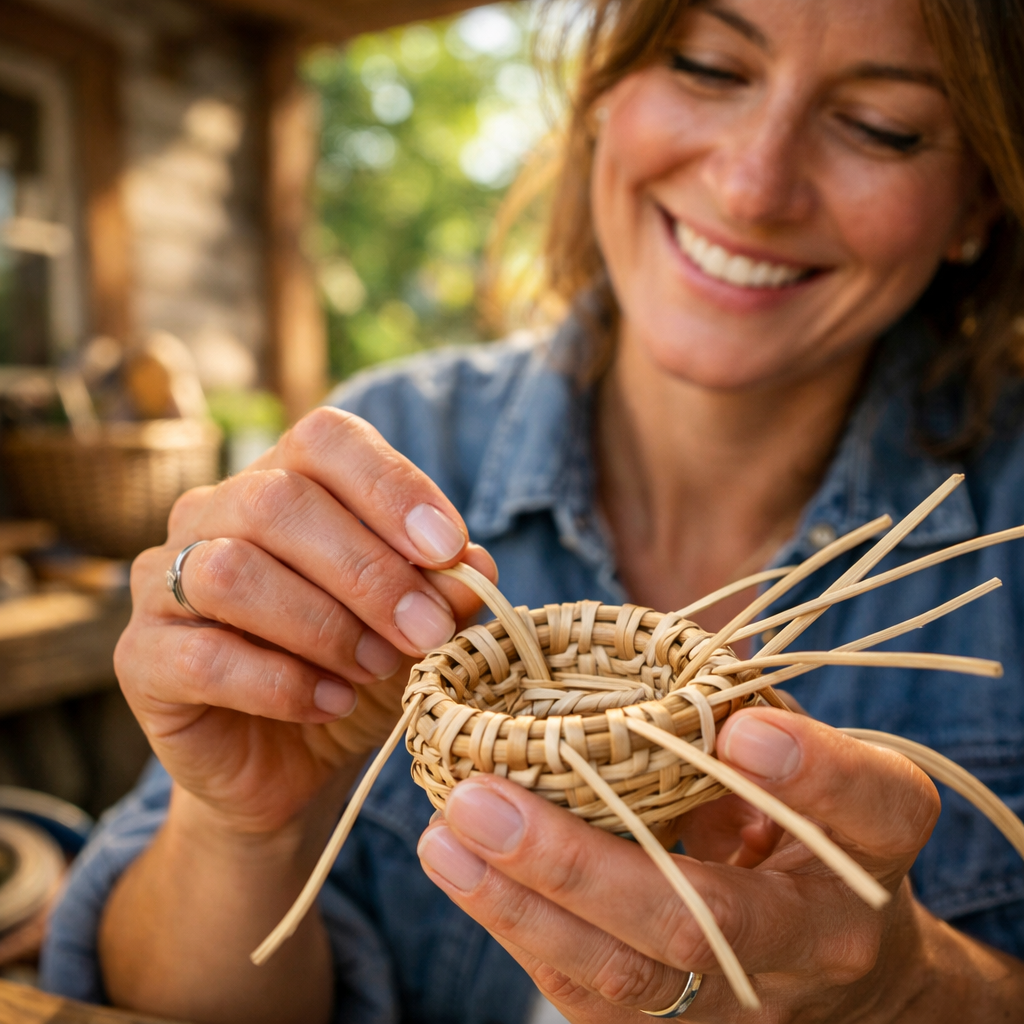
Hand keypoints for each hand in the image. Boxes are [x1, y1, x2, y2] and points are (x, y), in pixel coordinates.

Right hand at [116, 407, 495, 834]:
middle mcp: (212, 515)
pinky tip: (330, 705)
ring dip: (322, 625)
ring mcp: (163, 582)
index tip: (448, 548)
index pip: (325, 439)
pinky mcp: (141, 658)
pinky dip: (282, 684)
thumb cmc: (358, 670)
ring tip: (375, 667)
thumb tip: (472, 567)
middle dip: (368, 571)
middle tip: (425, 630)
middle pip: (276, 501)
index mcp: (283, 481)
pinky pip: (202, 656)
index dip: (390, 485)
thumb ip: (443, 591)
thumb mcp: (416, 628)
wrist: (295, 764)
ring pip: (231, 572)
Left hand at [416, 708, 1023, 1021]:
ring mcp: (744, 1002)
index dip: (811, 771)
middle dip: (578, 864)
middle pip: (699, 919)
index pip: (869, 804)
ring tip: (445, 842)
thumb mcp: (819, 759)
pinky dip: (521, 930)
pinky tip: (464, 873)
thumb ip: (756, 719)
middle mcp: (815, 938)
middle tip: (480, 802)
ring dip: (521, 908)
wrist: (849, 963)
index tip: (743, 728)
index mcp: (873, 842)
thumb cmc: (818, 824)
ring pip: (627, 978)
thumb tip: (657, 681)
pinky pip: (592, 998)